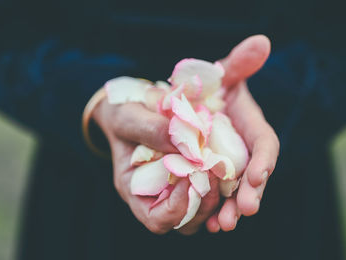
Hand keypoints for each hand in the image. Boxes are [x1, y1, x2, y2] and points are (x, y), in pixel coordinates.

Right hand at [92, 95, 219, 234]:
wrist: (132, 108)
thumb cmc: (122, 115)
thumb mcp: (127, 118)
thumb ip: (150, 129)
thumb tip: (185, 145)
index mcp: (135, 190)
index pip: (157, 219)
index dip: (177, 208)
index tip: (188, 176)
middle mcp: (157, 196)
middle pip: (185, 222)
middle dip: (203, 204)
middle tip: (212, 173)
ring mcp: (177, 188)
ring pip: (202, 211)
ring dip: (216, 194)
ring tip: (219, 166)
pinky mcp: (193, 175)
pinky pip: (211, 190)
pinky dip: (221, 182)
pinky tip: (223, 160)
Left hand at [206, 35, 279, 231]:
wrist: (193, 106)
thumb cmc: (210, 88)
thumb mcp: (221, 74)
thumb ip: (239, 63)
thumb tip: (261, 42)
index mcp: (251, 127)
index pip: (265, 144)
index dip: (264, 160)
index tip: (258, 176)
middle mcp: (245, 151)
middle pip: (255, 175)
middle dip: (251, 193)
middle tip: (244, 210)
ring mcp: (231, 167)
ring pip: (237, 192)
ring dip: (232, 209)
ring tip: (222, 224)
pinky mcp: (214, 178)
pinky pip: (217, 197)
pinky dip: (213, 211)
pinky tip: (207, 224)